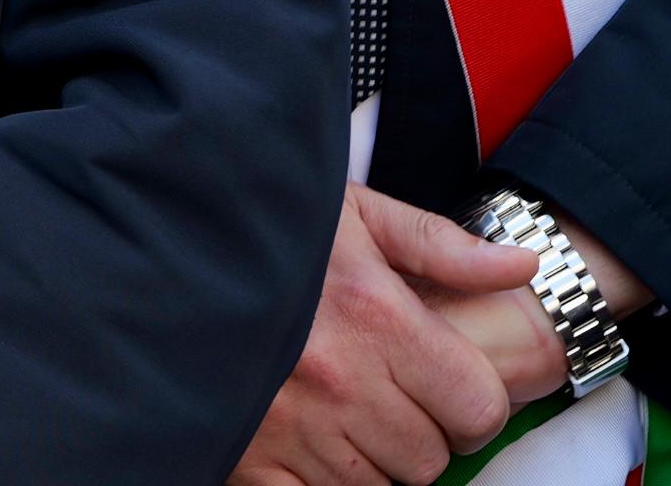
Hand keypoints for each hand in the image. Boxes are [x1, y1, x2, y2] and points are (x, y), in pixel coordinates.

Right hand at [234, 185, 541, 484]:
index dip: (471, 402)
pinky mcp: (247, 457)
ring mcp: (292, 426)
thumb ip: (439, 242)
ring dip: (370, 461)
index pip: (478, 406)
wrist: (149, 243)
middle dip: (419, 432)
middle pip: (430, 458)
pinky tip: (306, 443)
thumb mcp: (348, 211)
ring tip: (340, 413)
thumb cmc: (258, 229)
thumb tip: (521, 266)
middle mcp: (340, 379)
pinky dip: (318, 482)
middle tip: (383, 394)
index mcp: (376, 316)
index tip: (444, 385)